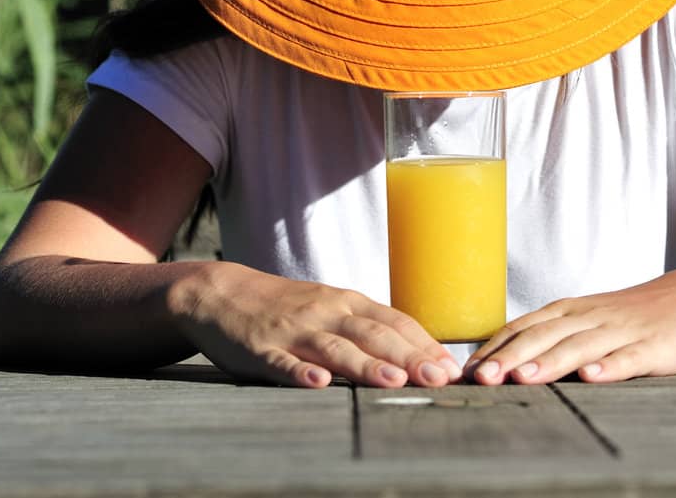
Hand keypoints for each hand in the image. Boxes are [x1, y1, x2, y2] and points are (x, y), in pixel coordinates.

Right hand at [168, 262, 460, 388]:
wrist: (224, 292)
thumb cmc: (287, 307)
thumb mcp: (332, 308)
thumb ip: (368, 328)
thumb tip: (417, 354)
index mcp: (348, 304)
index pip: (395, 323)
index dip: (424, 345)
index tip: (451, 368)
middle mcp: (327, 313)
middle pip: (374, 336)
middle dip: (409, 358)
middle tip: (439, 379)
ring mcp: (294, 331)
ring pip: (336, 349)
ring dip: (366, 365)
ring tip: (393, 381)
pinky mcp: (262, 349)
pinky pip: (283, 362)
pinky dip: (300, 372)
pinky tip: (317, 382)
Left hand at [464, 267, 675, 384]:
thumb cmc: (636, 315)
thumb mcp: (591, 318)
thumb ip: (555, 335)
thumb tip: (507, 358)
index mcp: (572, 311)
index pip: (524, 327)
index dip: (495, 347)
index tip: (467, 370)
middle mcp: (591, 317)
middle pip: (544, 336)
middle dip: (510, 358)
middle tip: (482, 379)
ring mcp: (622, 332)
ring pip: (580, 347)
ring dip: (549, 363)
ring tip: (523, 379)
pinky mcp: (653, 347)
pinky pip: (628, 358)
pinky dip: (609, 367)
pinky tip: (592, 377)